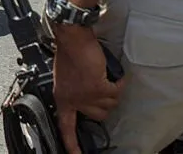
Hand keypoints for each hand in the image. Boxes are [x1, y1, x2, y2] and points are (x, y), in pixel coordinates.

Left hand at [52, 25, 123, 153]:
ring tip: (105, 76)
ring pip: (110, 103)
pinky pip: (117, 92)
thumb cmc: (69, 53)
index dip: (72, 144)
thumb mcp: (64, 78)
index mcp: (62, 99)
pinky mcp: (98, 87)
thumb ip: (74, 91)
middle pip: (99, 115)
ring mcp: (86, 96)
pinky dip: (120, 82)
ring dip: (112, 90)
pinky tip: (116, 75)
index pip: (66, 128)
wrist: (72, 38)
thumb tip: (87, 99)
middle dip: (105, 102)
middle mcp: (74, 100)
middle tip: (102, 87)